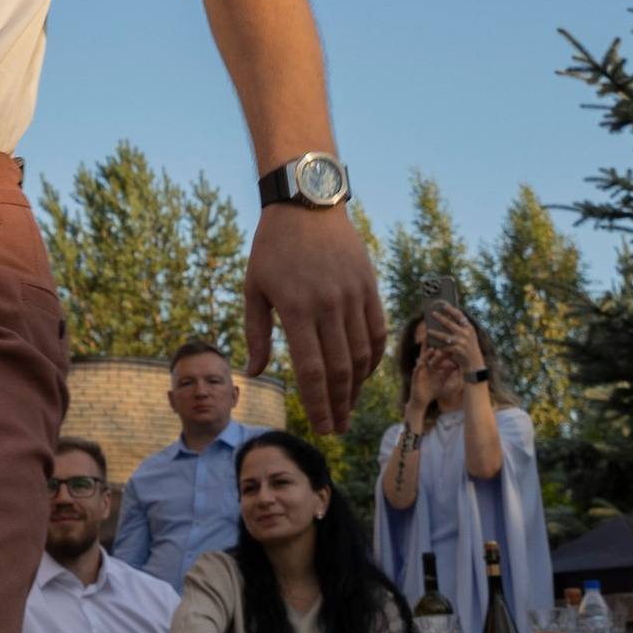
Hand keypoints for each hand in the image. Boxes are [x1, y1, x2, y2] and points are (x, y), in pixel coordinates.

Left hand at [246, 204, 383, 436]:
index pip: (312, 369)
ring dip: (356, 387)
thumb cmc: (272, 247)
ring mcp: (353, 295)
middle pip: (340, 369)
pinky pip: (378, 330)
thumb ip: (256, 334)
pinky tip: (364, 375)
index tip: (322, 427)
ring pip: (362, 354)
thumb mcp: (254, 288)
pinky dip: (374, 358)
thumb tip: (255, 373)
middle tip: (336, 429)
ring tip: (348, 408)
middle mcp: (329, 305)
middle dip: (339, 405)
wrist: (307, 203)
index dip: (318, 403)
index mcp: (297, 308)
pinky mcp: (369, 286)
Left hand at [427, 306, 480, 385]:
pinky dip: (438, 346)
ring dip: (435, 333)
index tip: (444, 306)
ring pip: (444, 336)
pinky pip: (444, 346)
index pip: (460, 316)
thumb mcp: (470, 336)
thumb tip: (449, 318)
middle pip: (449, 323)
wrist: (474, 363)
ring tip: (428, 331)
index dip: (451, 310)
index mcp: (469, 328)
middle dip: (439, 318)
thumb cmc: (470, 348)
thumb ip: (462, 328)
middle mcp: (466, 333)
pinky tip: (433, 344)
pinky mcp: (457, 350)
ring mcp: (461, 341)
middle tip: (432, 314)